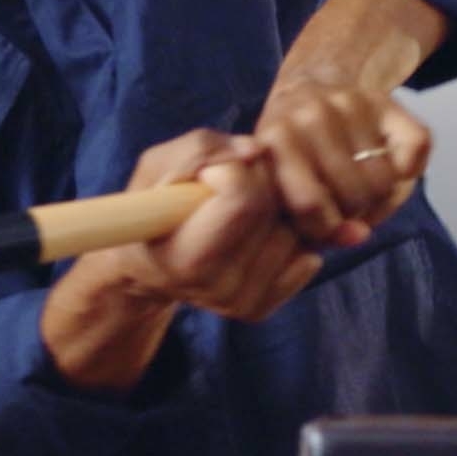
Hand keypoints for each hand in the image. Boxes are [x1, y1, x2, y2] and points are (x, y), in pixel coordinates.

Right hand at [101, 127, 325, 322]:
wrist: (150, 264)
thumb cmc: (154, 207)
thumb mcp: (158, 166)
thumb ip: (201, 148)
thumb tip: (256, 149)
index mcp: (185, 259)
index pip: (242, 198)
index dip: (231, 170)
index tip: (208, 174)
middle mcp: (216, 289)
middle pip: (272, 211)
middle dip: (257, 183)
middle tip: (228, 185)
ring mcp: (241, 303)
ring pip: (294, 233)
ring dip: (273, 210)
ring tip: (237, 212)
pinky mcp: (262, 308)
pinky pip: (306, 257)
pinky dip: (288, 237)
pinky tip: (256, 234)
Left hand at [254, 78, 429, 250]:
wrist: (308, 87)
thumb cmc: (294, 153)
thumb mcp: (285, 188)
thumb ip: (314, 225)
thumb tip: (360, 235)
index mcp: (275, 139)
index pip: (310, 204)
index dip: (324, 228)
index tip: (325, 223)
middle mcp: (311, 115)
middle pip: (353, 196)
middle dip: (354, 213)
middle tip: (346, 204)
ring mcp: (349, 103)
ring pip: (384, 181)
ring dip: (380, 197)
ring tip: (363, 188)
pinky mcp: (384, 100)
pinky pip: (416, 147)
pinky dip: (410, 169)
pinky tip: (391, 167)